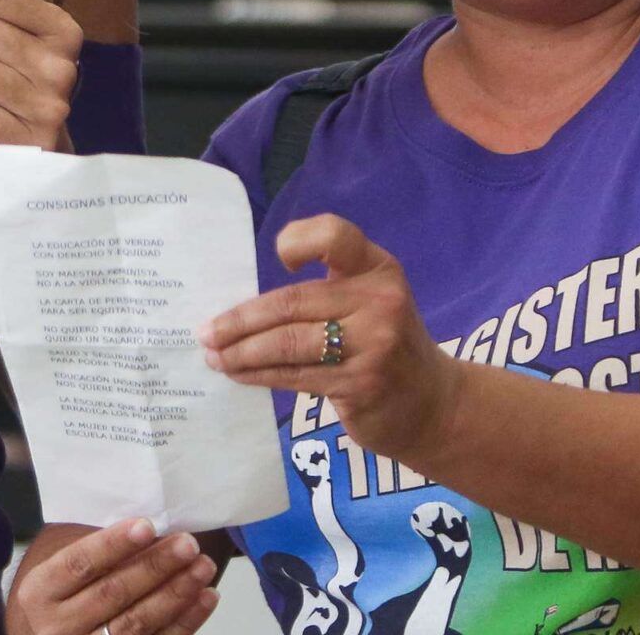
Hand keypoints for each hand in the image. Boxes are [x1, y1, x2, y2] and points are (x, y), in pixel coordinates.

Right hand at [6, 522, 218, 634]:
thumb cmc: (62, 598)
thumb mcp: (59, 573)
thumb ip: (94, 553)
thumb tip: (148, 529)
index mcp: (40, 593)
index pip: (79, 565)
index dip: (113, 545)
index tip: (146, 525)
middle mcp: (59, 627)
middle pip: (112, 593)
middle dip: (155, 566)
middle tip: (187, 544)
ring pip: (137, 623)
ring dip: (176, 593)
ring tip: (202, 566)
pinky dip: (185, 622)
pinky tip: (204, 598)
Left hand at [197, 214, 462, 463]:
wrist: (433, 403)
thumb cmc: (384, 341)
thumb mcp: (369, 299)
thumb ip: (325, 287)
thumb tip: (243, 300)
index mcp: (377, 267)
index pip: (334, 236)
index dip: (298, 241)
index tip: (277, 260)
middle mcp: (379, 300)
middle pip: (292, 302)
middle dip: (240, 320)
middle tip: (205, 331)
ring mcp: (373, 344)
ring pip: (288, 344)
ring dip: (242, 352)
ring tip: (214, 356)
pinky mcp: (361, 384)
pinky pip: (295, 375)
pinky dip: (260, 374)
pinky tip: (239, 374)